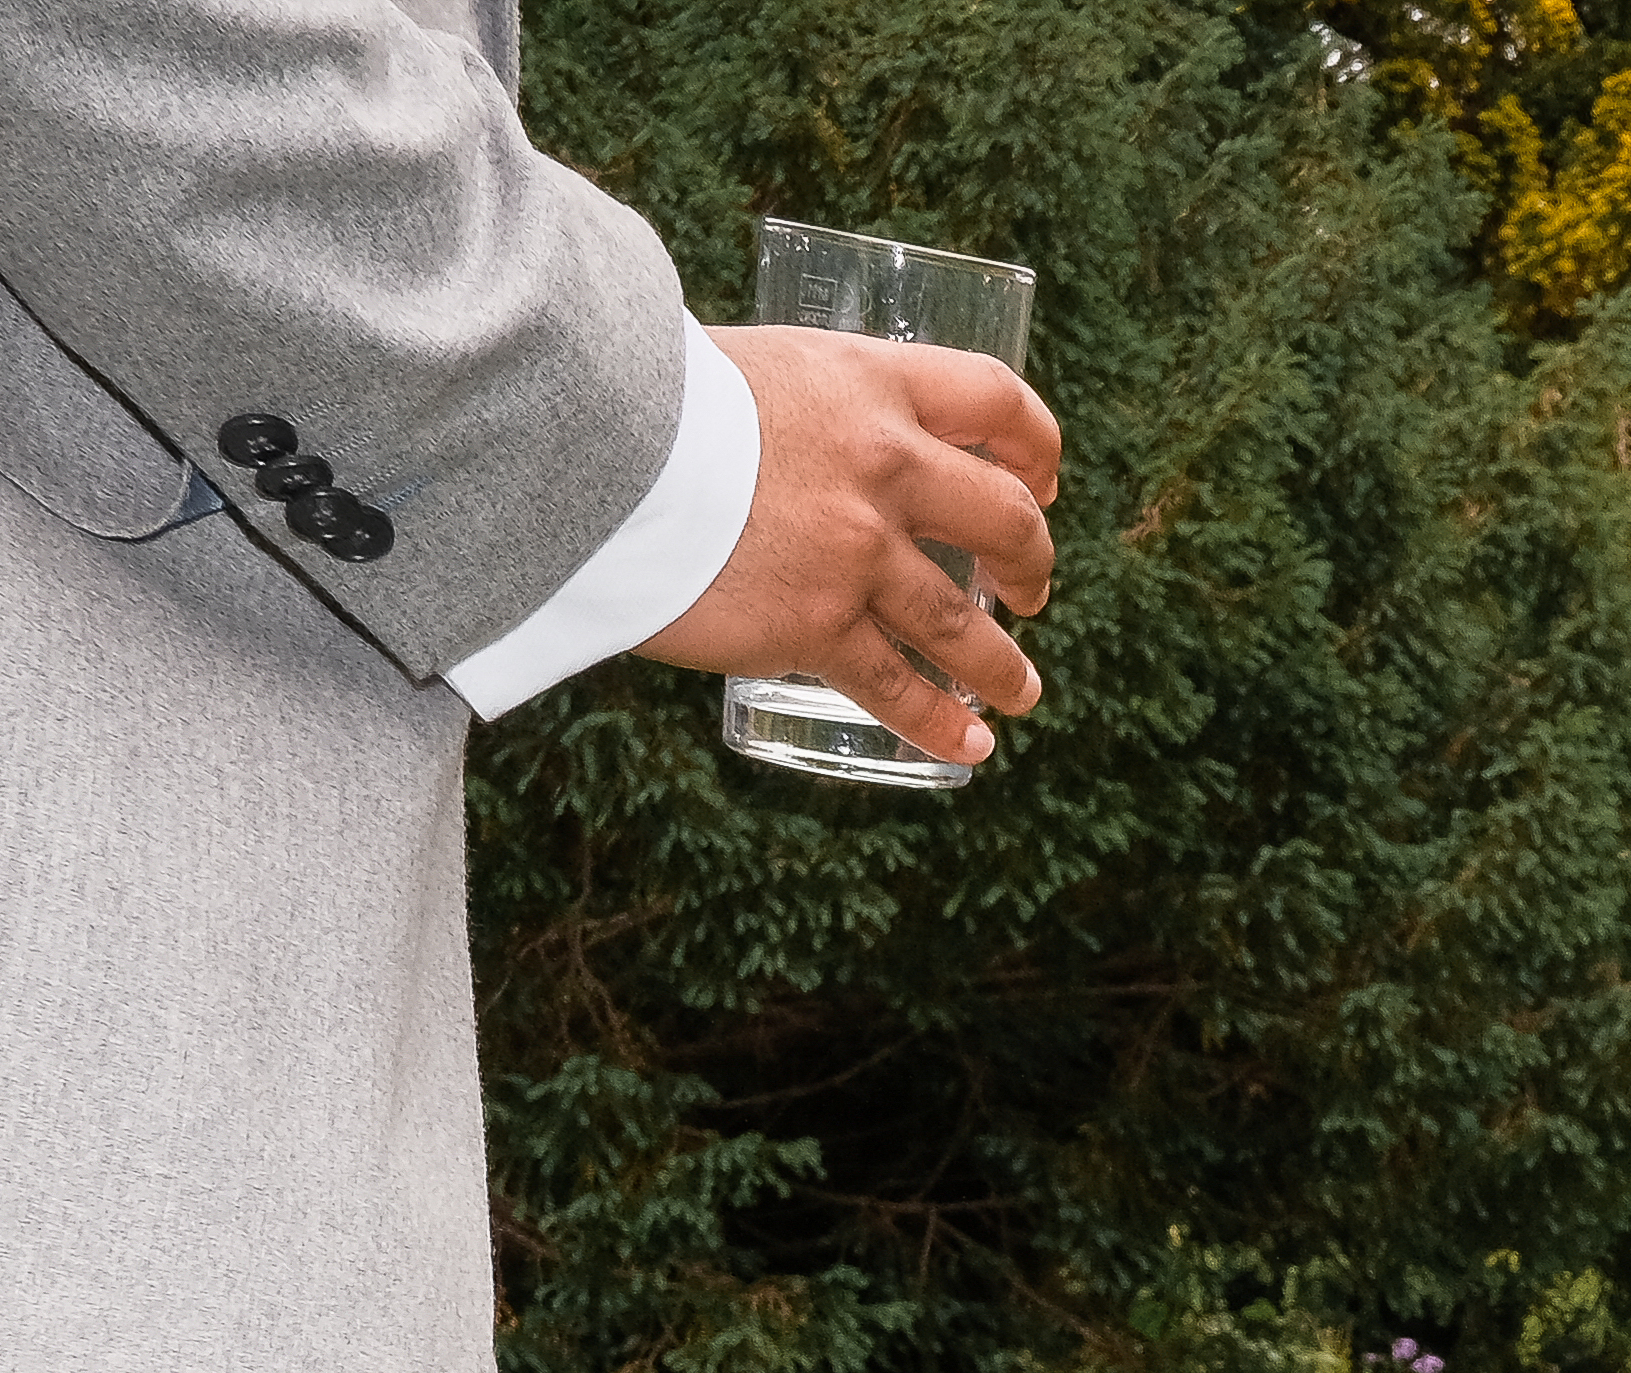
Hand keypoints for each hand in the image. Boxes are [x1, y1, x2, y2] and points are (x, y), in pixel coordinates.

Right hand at [644, 327, 1062, 768]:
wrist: (588, 444)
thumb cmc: (648, 396)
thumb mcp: (751, 365)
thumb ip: (801, 405)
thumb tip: (795, 430)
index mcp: (873, 384)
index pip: (996, 400)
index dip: (1036, 445)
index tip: (1042, 480)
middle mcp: (885, 466)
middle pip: (1005, 521)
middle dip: (1032, 563)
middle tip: (1030, 591)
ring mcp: (857, 552)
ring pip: (963, 625)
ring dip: (1004, 666)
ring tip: (1021, 691)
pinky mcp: (815, 624)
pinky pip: (898, 687)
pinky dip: (940, 725)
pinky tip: (967, 747)